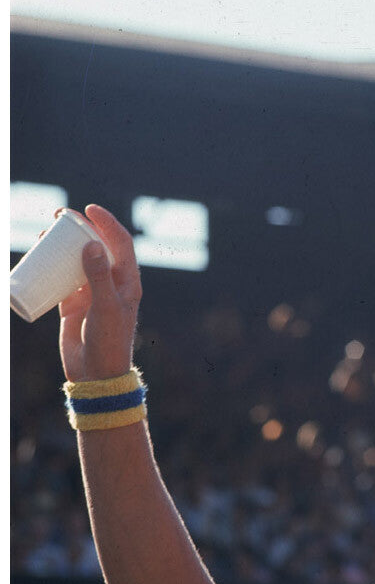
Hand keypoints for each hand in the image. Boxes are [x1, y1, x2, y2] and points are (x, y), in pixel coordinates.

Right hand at [58, 204, 142, 381]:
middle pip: (97, 247)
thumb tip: (91, 245)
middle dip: (80, 228)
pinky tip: (37, 256)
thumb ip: (99, 278)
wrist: (96, 374)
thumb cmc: (109, 342)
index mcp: (128, 282)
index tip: (88, 208)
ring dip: (63, 244)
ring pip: (77, 260)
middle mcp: (111, 284)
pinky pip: (61, 278)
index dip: (107, 223)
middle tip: (58, 215)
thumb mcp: (105, 308)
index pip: (121, 244)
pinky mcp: (74, 304)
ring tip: (45, 232)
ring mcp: (92, 293)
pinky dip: (51, 265)